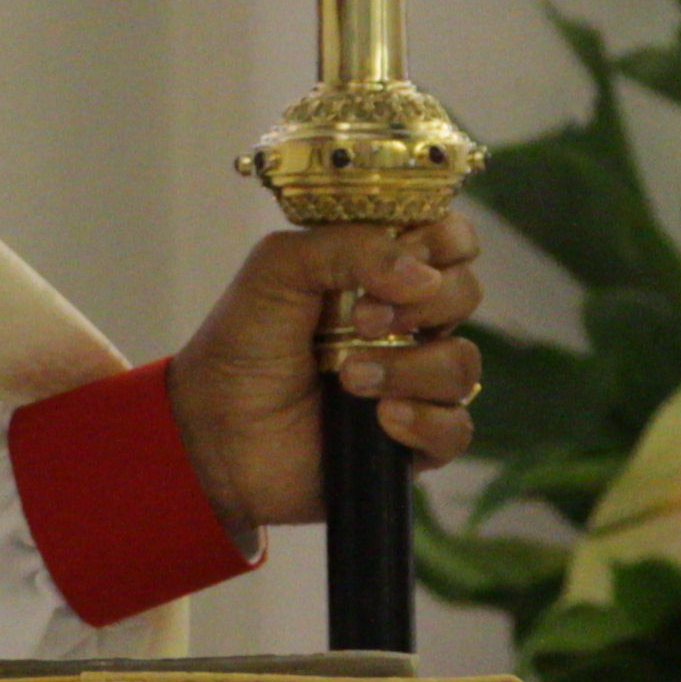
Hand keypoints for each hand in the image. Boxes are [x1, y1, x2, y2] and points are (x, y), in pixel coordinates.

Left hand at [164, 211, 485, 536]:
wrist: (213, 433)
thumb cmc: (240, 346)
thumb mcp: (277, 269)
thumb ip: (345, 246)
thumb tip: (422, 274)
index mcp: (378, 272)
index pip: (448, 240)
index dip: (443, 241)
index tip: (406, 256)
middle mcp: (404, 323)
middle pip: (466, 293)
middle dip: (424, 303)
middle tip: (364, 319)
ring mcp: (411, 383)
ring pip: (462, 364)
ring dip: (411, 368)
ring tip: (350, 378)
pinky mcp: (411, 441)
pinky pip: (455, 428)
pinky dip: (422, 421)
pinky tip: (379, 419)